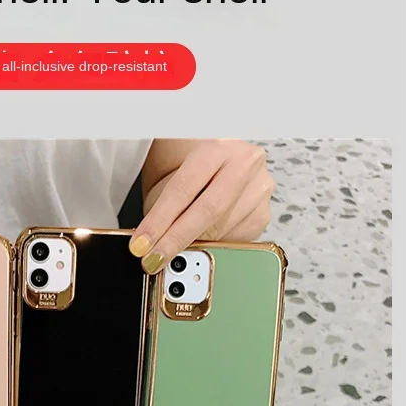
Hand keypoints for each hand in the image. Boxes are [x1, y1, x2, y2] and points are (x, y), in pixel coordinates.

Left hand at [129, 140, 273, 272]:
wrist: (219, 164)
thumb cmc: (189, 171)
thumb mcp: (169, 178)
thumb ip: (161, 207)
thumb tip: (147, 242)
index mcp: (216, 146)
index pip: (183, 189)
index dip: (159, 220)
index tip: (142, 243)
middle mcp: (244, 163)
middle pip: (207, 211)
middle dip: (176, 240)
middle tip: (154, 258)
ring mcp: (259, 188)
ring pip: (222, 230)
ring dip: (192, 247)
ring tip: (172, 252)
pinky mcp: (263, 213)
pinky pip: (234, 241)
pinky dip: (212, 247)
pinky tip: (200, 242)